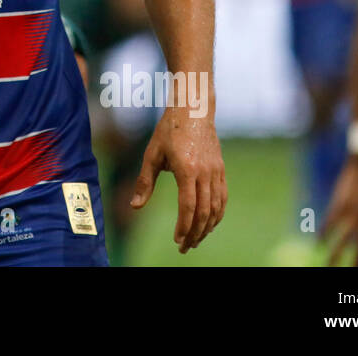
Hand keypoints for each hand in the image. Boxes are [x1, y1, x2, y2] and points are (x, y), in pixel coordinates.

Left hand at [131, 107, 226, 252]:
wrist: (193, 110)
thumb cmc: (168, 130)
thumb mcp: (152, 154)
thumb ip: (145, 182)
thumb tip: (135, 206)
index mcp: (186, 169)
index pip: (188, 206)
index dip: (184, 226)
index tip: (177, 240)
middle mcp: (205, 173)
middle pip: (204, 212)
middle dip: (195, 233)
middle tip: (185, 247)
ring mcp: (216, 172)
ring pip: (216, 208)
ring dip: (207, 227)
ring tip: (196, 240)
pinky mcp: (221, 170)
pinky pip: (222, 198)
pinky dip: (217, 214)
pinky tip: (209, 223)